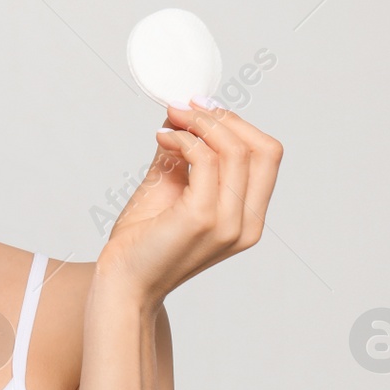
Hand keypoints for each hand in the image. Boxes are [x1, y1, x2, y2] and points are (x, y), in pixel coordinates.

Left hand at [94, 99, 283, 307]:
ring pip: (236, 150)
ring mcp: (228, 223)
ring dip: (200, 123)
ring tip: (170, 121)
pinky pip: (205, 160)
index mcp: (247, 217)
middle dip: (225, 118)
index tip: (201, 108)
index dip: (238, 124)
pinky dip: (184, 139)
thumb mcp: (170, 187)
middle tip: (186, 108)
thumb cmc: (143, 241)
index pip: (267, 156)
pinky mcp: (202, 219)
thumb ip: (183, 155)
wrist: (122, 281)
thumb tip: (183, 113)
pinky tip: (163, 138)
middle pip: (265, 149)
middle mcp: (246, 223)